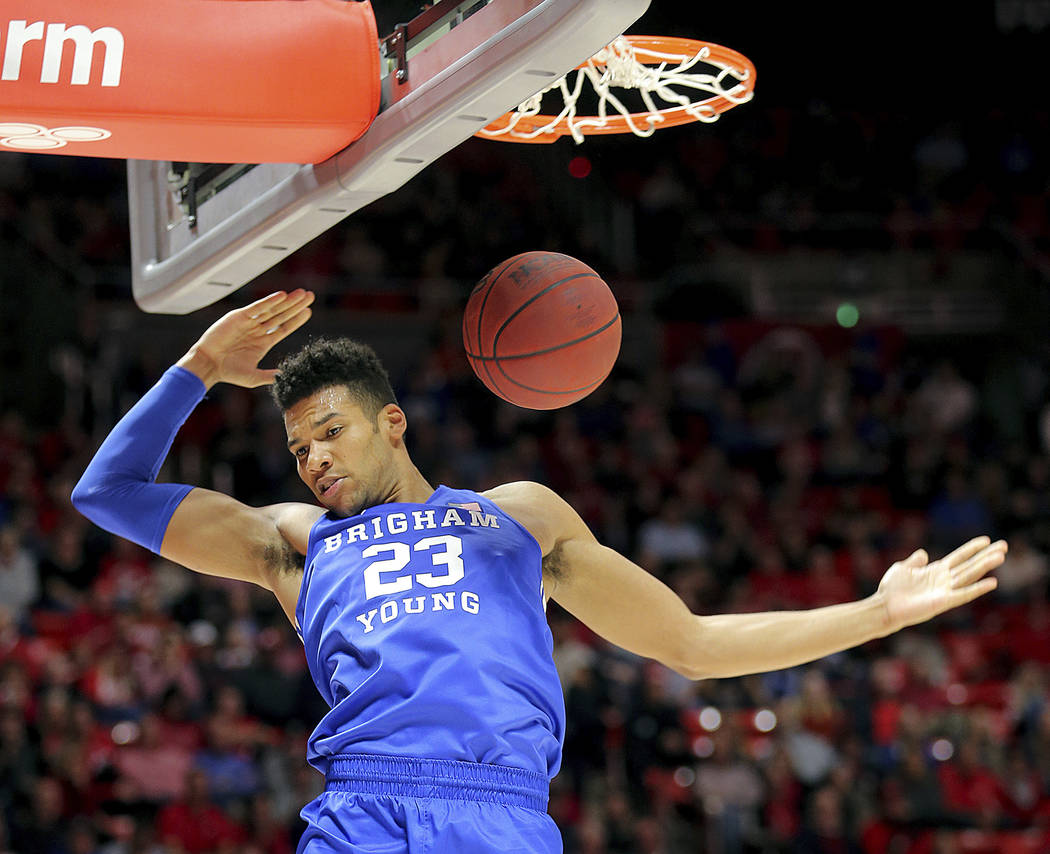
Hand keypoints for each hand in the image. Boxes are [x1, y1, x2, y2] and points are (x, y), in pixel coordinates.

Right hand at [177, 290, 313, 387]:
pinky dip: (269, 301)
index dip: (296, 320)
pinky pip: (257, 307)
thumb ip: (269, 376)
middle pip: (282, 315)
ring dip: (288, 301)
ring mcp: (249, 322)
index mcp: (263, 342)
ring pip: (272, 309)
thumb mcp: (253, 377)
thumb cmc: (228, 372)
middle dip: (296, 306)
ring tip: (302, 293)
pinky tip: (282, 296)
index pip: (284, 328)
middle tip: (310, 296)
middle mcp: (258, 330)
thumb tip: (286, 377)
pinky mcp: (239, 317)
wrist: (208, 364)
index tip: (308, 312)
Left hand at [876, 536, 1006, 631]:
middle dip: (986, 555)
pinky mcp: (943, 602)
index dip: (972, 549)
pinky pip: (964, 594)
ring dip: (985, 566)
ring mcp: (945, 590)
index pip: (959, 557)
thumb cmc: (891, 589)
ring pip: (969, 576)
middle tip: (1004, 545)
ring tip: (1000, 556)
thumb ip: (915, 561)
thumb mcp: (902, 568)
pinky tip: (992, 582)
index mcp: (936, 571)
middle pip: (969, 565)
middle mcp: (944, 580)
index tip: (986, 540)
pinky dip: (978, 588)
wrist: (884, 606)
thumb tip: (924, 553)